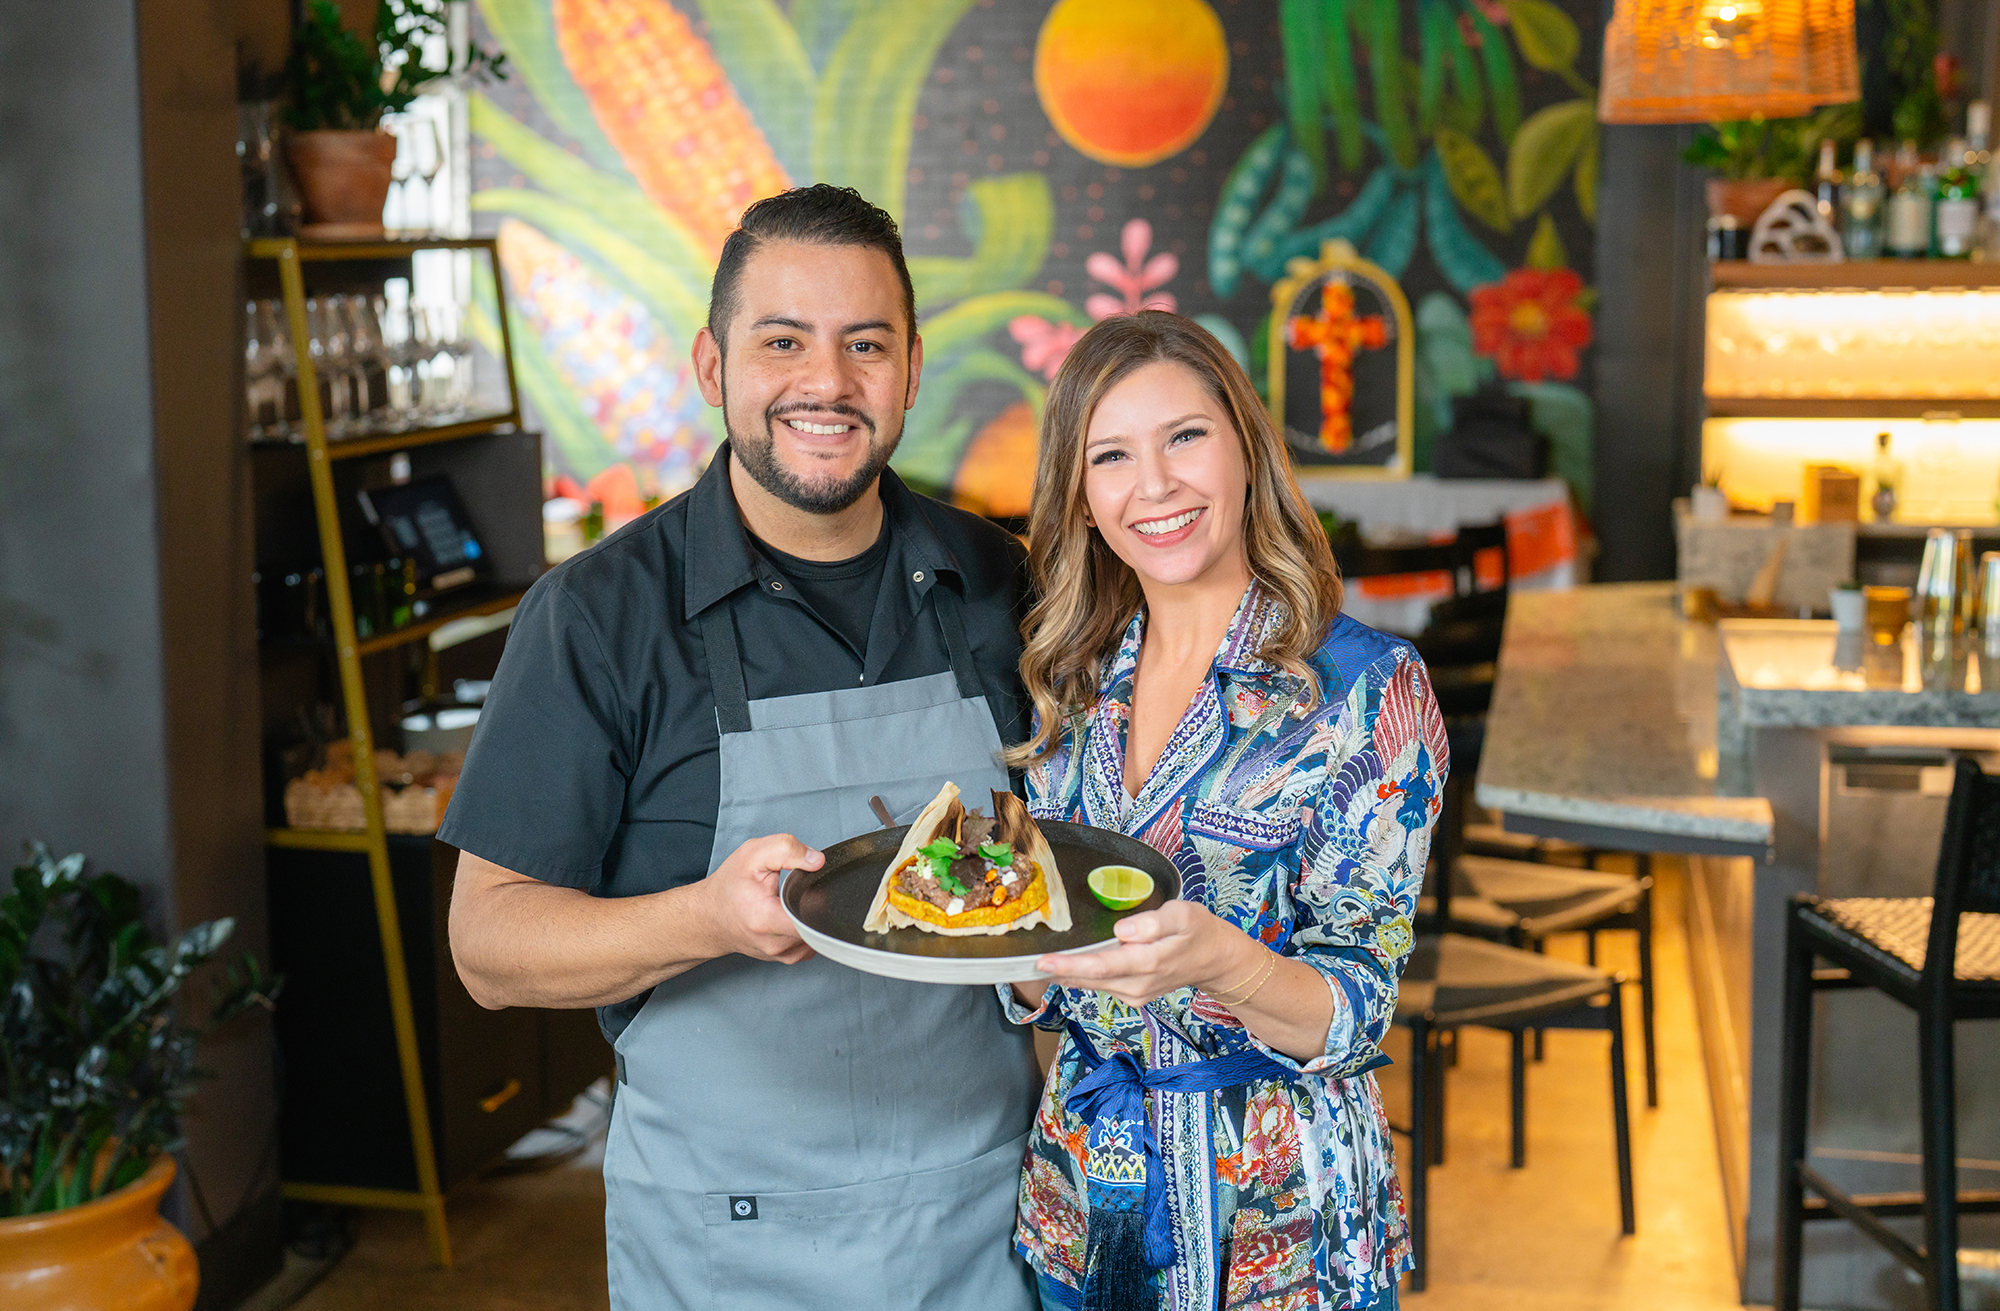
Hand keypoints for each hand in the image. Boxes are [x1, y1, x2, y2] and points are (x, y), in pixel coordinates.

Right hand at [701, 834, 819, 963]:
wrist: (709, 917)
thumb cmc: (729, 887)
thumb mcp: (752, 854)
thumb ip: (787, 850)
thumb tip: (818, 861)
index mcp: (766, 919)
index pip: (811, 917)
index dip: (819, 896)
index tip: (807, 885)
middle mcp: (776, 944)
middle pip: (819, 921)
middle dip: (814, 900)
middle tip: (795, 889)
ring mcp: (784, 955)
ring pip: (818, 931)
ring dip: (811, 912)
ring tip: (789, 901)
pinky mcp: (789, 957)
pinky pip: (813, 940)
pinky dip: (808, 924)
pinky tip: (792, 913)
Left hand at [1035, 901, 1244, 1005]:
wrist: (1214, 959)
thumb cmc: (1198, 931)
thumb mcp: (1182, 915)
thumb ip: (1152, 923)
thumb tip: (1121, 931)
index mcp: (1147, 963)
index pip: (1101, 966)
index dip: (1070, 965)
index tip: (1042, 962)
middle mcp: (1136, 984)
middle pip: (1089, 978)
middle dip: (1056, 971)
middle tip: (1021, 963)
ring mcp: (1133, 993)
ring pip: (1091, 984)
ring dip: (1064, 975)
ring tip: (1034, 963)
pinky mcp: (1130, 994)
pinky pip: (1098, 985)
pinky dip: (1078, 976)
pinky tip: (1062, 966)